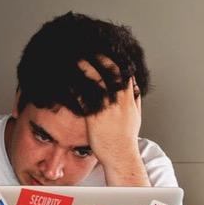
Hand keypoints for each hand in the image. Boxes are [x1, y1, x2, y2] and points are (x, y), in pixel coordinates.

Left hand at [77, 58, 148, 185]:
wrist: (121, 155)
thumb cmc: (126, 139)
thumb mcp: (136, 116)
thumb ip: (135, 100)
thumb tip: (135, 87)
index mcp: (129, 99)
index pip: (124, 73)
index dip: (115, 59)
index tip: (106, 50)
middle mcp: (119, 101)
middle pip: (111, 72)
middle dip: (100, 58)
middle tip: (89, 48)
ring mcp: (107, 108)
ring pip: (97, 81)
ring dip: (86, 68)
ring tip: (76, 58)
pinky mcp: (95, 117)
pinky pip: (84, 97)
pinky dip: (76, 87)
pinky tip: (68, 80)